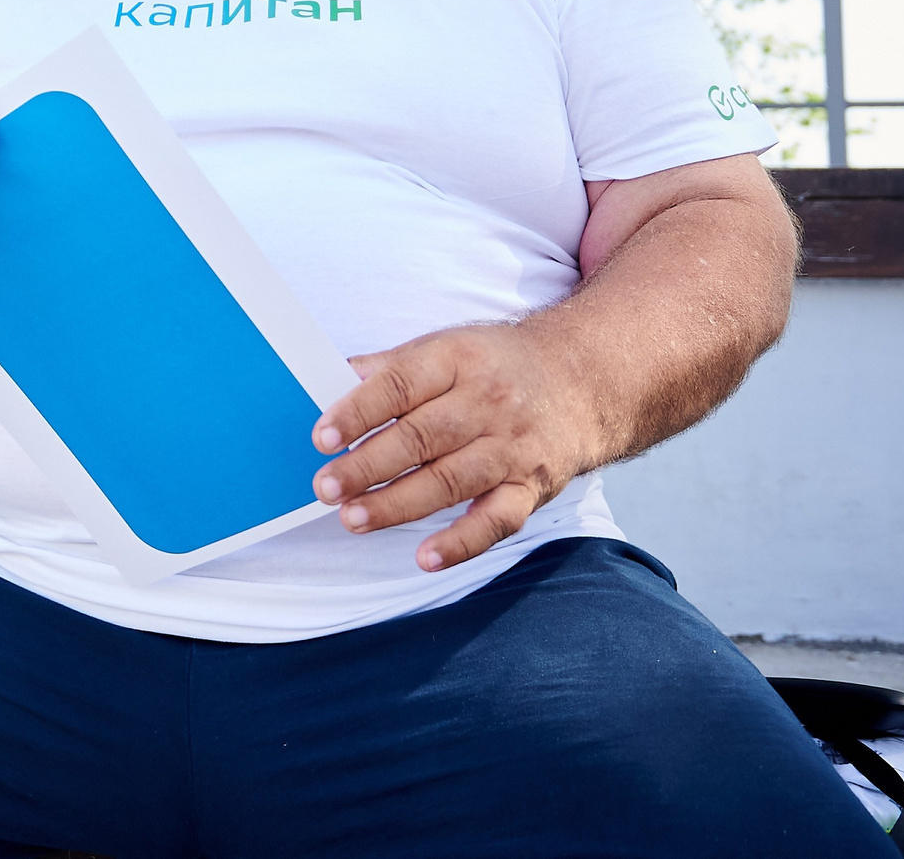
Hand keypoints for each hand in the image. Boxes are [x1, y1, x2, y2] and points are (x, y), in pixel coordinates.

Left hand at [310, 323, 598, 571]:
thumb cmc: (496, 367)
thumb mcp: (445, 348)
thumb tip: (330, 379)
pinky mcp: (532, 487)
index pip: (400, 384)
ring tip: (354, 518)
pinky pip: (497, 520)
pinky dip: (461, 542)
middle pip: (421, 437)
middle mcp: (487, 403)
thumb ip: (389, 367)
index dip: (358, 412)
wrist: (581, 382)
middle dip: (368, 466)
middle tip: (327, 488)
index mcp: (457, 360)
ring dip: (399, 504)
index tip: (322, 437)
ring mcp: (512, 448)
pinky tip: (425, 556)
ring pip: (451, 481)